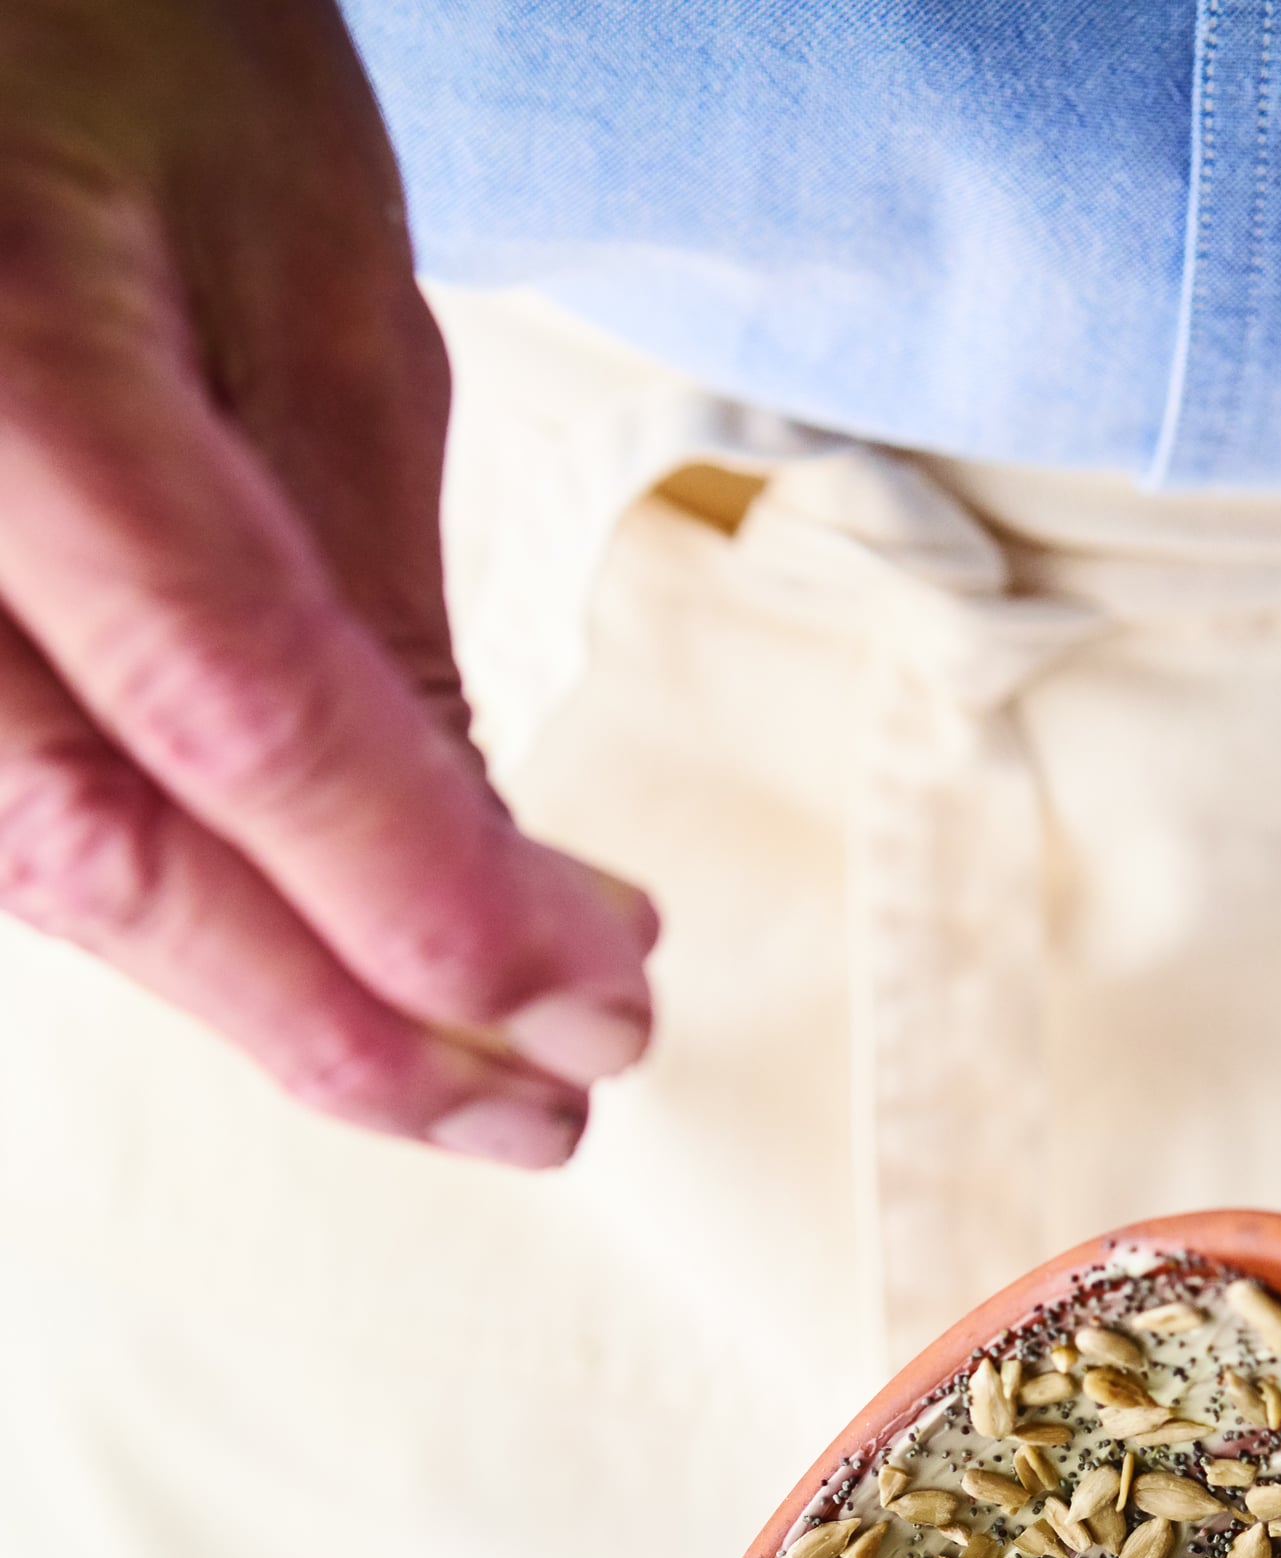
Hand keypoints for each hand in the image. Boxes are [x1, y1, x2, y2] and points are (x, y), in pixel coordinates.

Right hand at [0, 0, 656, 1164]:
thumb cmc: (116, 38)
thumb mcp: (303, 260)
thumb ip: (367, 574)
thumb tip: (470, 864)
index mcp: (21, 383)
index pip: (246, 728)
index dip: (433, 907)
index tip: (603, 1004)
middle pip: (114, 862)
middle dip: (355, 1026)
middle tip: (549, 1108)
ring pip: (50, 877)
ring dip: (269, 996)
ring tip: (463, 1056)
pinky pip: (12, 817)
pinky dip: (175, 906)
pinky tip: (309, 952)